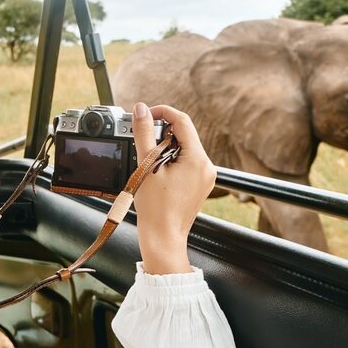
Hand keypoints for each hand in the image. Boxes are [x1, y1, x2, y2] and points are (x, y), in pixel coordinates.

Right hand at [131, 102, 216, 272]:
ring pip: (186, 149)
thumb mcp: (146, 165)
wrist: (163, 237)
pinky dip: (173, 161)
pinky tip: (160, 175)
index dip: (163, 112)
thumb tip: (141, 110)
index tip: (146, 114)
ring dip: (167, 149)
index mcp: (197, 159)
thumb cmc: (155, 208)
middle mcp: (206, 165)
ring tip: (152, 166)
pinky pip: (188, 163)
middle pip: (185, 135)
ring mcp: (206, 176)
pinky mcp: (201, 184)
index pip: (182, 120)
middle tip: (144, 144)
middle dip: (163, 134)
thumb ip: (143, 133)